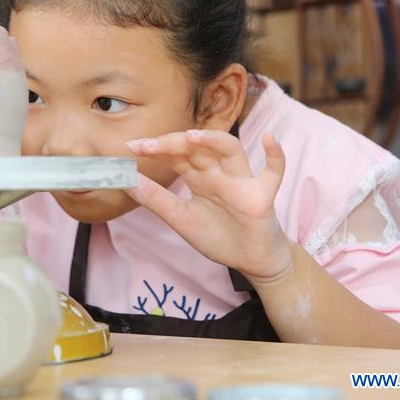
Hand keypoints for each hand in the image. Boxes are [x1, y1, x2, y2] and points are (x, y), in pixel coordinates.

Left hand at [124, 129, 290, 282]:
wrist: (251, 261)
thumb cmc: (219, 236)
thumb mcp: (181, 219)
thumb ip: (155, 199)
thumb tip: (124, 180)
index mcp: (200, 177)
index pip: (177, 155)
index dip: (156, 149)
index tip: (130, 147)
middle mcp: (220, 173)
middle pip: (198, 148)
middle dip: (174, 143)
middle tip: (147, 145)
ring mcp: (242, 182)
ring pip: (231, 150)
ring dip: (214, 140)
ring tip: (193, 137)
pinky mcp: (262, 197)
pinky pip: (273, 173)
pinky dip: (275, 156)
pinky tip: (268, 139)